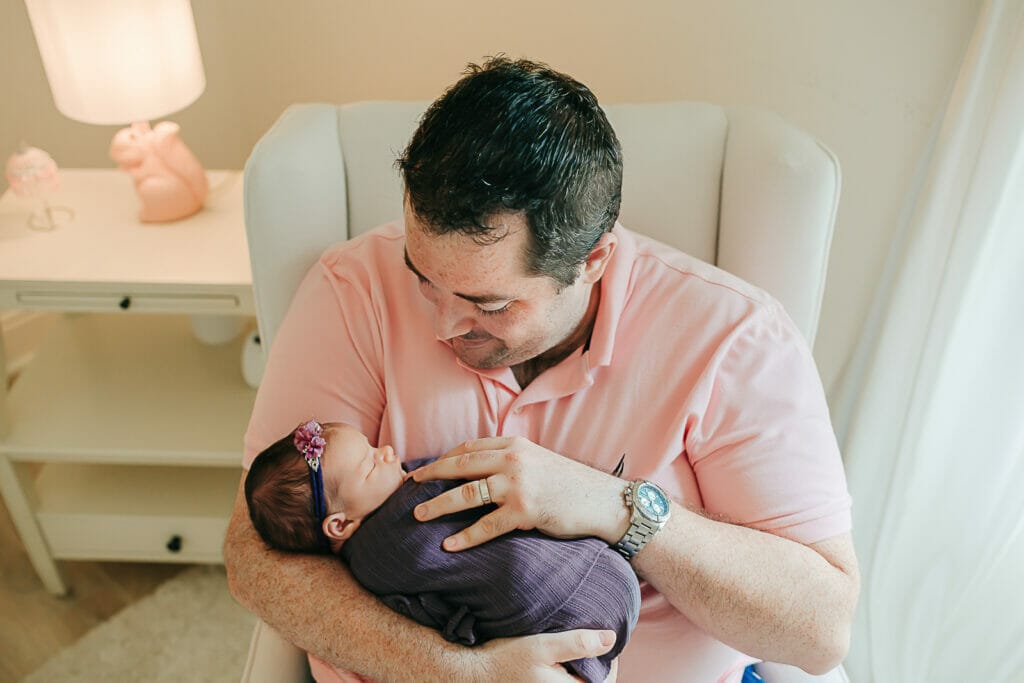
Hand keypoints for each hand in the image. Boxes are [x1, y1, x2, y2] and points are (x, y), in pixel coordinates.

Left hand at [409, 436, 628, 549]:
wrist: (603, 501)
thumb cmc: (571, 485)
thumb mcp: (540, 461)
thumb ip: (513, 460)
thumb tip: (484, 470)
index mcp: (515, 445)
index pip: (469, 447)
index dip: (444, 458)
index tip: (426, 468)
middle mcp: (513, 460)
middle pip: (461, 465)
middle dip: (432, 475)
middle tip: (410, 486)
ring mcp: (518, 484)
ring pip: (467, 493)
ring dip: (439, 505)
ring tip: (418, 515)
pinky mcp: (524, 510)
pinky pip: (486, 525)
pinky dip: (465, 536)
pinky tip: (449, 545)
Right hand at [473, 629, 616, 681]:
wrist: (477, 673)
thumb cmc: (507, 658)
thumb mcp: (543, 645)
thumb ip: (578, 644)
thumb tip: (610, 638)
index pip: (604, 682)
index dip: (609, 662)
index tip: (602, 640)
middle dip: (596, 667)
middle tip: (591, 643)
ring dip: (581, 671)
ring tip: (576, 650)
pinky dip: (568, 674)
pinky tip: (560, 661)